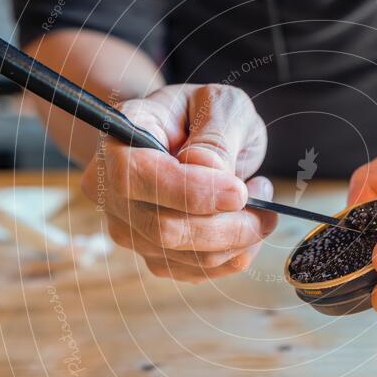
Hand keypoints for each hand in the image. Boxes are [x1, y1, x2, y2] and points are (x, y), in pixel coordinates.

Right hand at [81, 84, 276, 281]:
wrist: (190, 137)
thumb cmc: (202, 115)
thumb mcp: (219, 104)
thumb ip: (216, 134)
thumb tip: (210, 169)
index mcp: (119, 140)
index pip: (137, 177)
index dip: (190, 191)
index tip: (239, 191)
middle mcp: (112, 191)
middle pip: (165, 229)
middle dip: (229, 223)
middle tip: (263, 192)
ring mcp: (130, 229)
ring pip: (189, 257)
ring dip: (240, 236)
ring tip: (259, 197)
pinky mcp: (154, 257)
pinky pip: (201, 272)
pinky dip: (236, 253)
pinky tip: (246, 221)